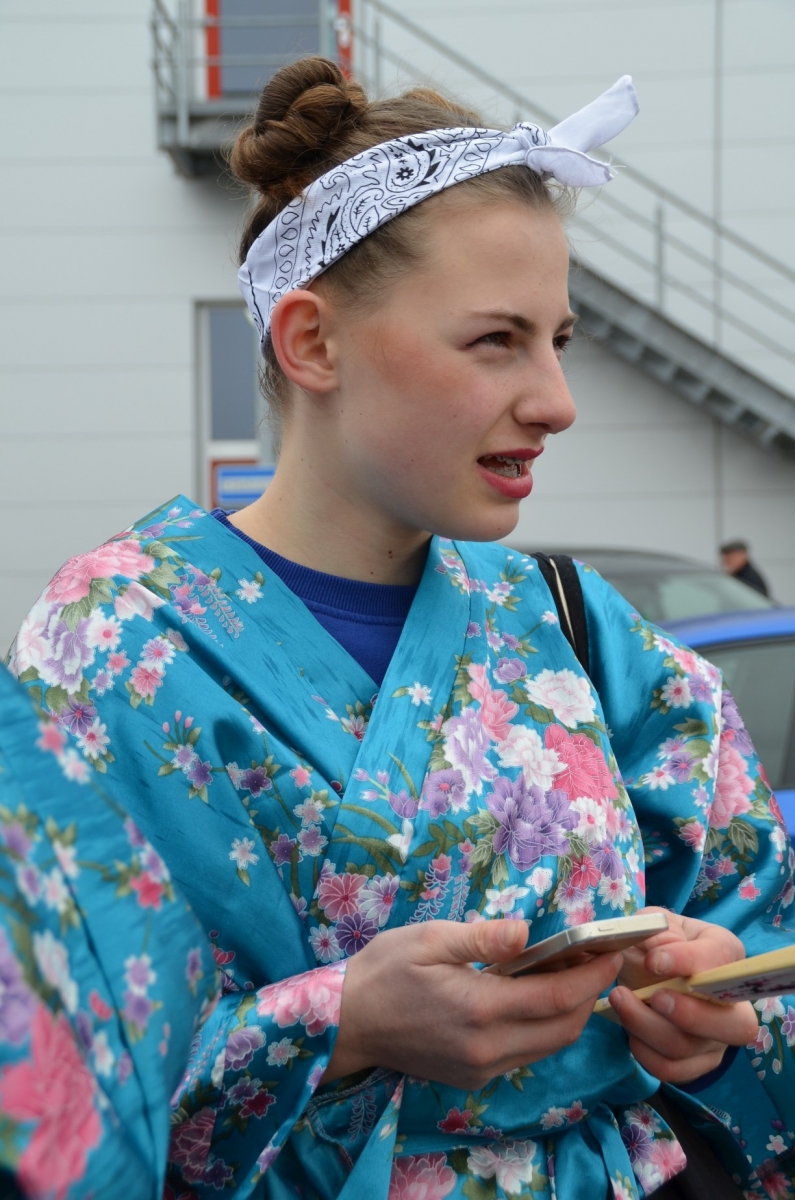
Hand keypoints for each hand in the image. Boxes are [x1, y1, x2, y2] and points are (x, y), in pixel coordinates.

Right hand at [323, 919, 621, 1088]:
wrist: (347, 1022)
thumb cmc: (385, 970)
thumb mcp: (429, 939)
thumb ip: (482, 937)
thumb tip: (528, 932)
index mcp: (480, 1008)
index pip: (557, 997)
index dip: (592, 976)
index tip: (612, 952)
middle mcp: (488, 1048)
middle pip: (563, 1029)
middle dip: (589, 995)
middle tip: (597, 960)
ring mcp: (481, 1069)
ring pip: (548, 1047)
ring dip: (568, 1014)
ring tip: (571, 975)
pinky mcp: (472, 1078)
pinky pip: (525, 1056)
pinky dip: (543, 1029)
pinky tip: (534, 999)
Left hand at [608, 906, 758, 1083]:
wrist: (644, 969)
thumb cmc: (656, 943)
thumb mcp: (653, 923)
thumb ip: (656, 929)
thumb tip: (660, 953)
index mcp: (726, 953)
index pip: (721, 961)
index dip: (689, 963)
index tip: (654, 961)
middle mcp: (734, 1003)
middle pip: (734, 1025)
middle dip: (689, 1014)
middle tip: (653, 996)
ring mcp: (717, 1038)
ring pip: (689, 1047)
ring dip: (646, 1026)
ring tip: (619, 999)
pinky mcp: (696, 1062)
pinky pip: (672, 1069)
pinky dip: (644, 1051)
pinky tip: (629, 1030)